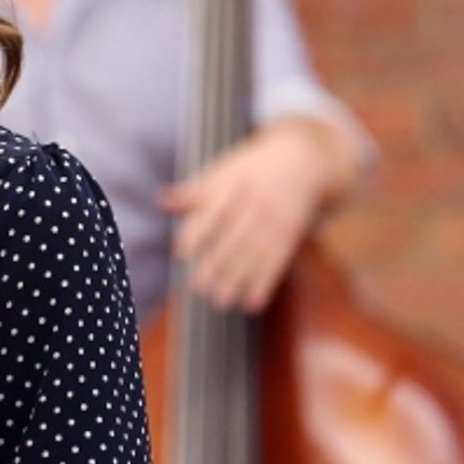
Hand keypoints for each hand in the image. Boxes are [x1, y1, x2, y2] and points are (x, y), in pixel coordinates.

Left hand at [159, 119, 346, 312]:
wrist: (302, 160)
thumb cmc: (251, 168)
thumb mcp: (223, 170)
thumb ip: (193, 191)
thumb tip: (161, 200)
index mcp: (234, 185)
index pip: (213, 210)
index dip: (197, 230)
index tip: (181, 251)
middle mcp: (255, 204)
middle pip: (235, 236)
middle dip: (217, 263)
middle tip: (199, 287)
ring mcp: (274, 220)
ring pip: (255, 254)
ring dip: (238, 280)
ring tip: (220, 302)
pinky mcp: (289, 235)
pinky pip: (277, 261)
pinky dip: (265, 283)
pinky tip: (252, 303)